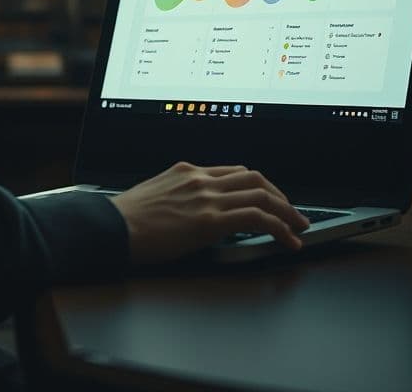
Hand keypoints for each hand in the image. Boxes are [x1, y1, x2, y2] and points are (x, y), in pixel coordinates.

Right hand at [110, 162, 309, 263]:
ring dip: (287, 212)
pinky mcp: (209, 219)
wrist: (111, 227)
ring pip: (262, 194)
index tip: (270, 200)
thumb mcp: (155, 195)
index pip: (234, 171)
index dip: (258, 186)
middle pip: (254, 178)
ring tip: (300, 228)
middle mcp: (200, 178)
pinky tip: (288, 241)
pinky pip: (256, 217)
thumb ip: (179, 196)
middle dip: (279, 195)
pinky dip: (279, 228)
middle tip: (293, 213)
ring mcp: (206, 196)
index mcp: (187, 170)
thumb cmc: (126, 218)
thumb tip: (192, 212)